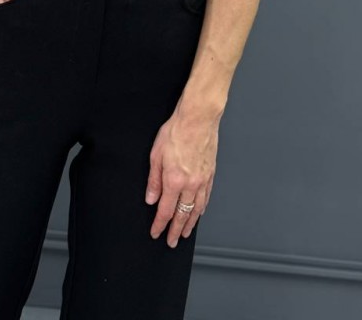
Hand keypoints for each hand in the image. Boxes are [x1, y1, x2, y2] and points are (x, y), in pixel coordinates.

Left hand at [145, 111, 217, 246]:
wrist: (198, 119)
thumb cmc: (176, 131)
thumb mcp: (156, 154)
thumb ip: (154, 180)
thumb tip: (151, 199)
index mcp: (174, 181)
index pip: (165, 210)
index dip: (160, 225)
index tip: (156, 233)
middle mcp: (190, 185)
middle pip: (182, 215)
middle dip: (175, 230)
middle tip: (171, 241)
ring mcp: (202, 180)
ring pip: (196, 209)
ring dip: (190, 224)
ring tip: (185, 233)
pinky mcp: (210, 174)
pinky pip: (206, 197)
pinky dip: (201, 209)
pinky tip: (199, 212)